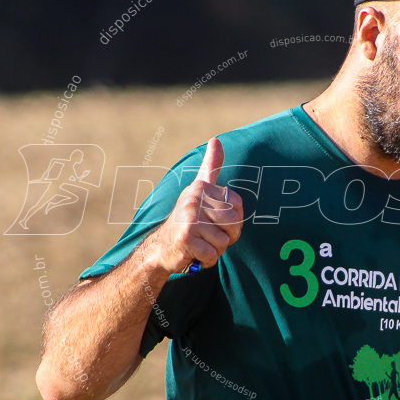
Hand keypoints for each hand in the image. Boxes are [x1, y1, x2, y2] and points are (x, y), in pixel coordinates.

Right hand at [145, 137, 243, 272]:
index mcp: (201, 188)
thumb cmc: (188, 220)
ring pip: (223, 241)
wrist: (161, 248)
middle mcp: (193, 199)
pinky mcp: (185, 238)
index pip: (238, 206)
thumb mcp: (199, 190)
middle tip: (208, 237)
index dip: (234, 221)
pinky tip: (195, 255)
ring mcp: (188, 218)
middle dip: (226, 237)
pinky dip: (207, 260)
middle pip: (233, 224)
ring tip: (200, 244)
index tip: (216, 222)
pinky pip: (212, 254)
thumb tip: (216, 139)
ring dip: (215, 249)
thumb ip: (210, 167)